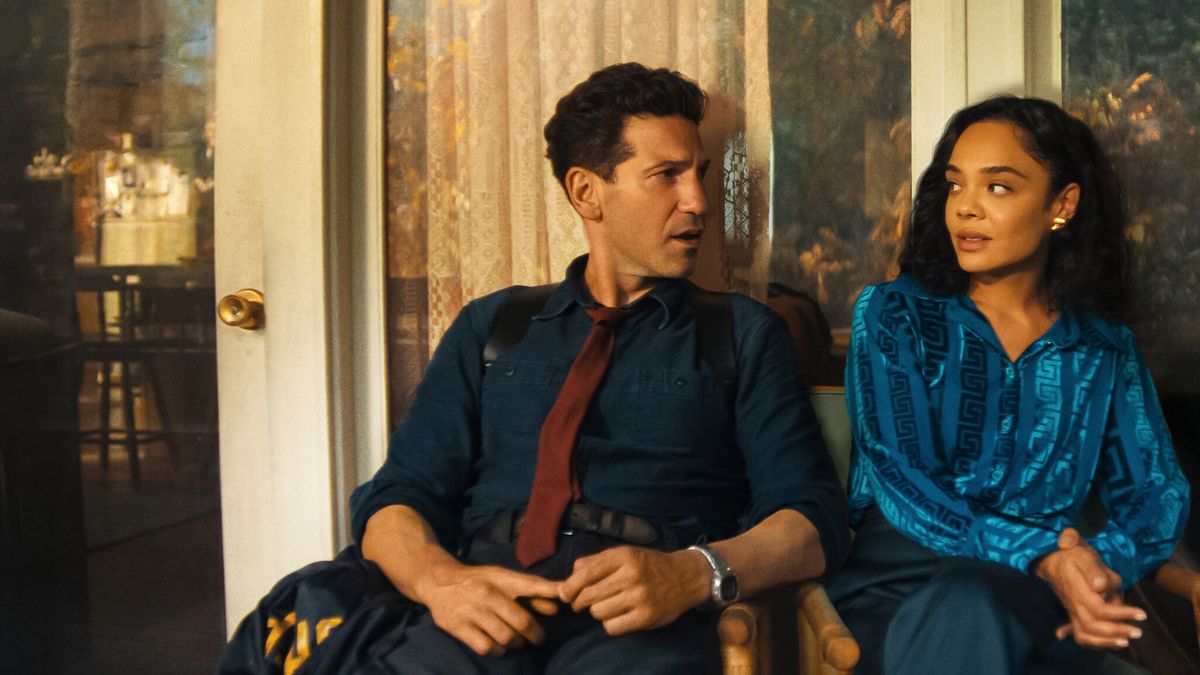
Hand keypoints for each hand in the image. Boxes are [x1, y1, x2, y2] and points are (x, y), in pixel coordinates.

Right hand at [413, 562, 562, 656]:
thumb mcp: (501, 579)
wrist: (437, 581)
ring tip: (517, 642)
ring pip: (505, 636)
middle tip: (537, 639)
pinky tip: (498, 647)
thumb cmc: (477, 581)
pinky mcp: (458, 626)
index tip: (564, 598)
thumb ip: (528, 593)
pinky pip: (486, 647)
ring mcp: (472, 610)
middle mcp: (487, 593)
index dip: (549, 591)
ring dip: (516, 643)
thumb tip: (555, 607)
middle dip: (534, 633)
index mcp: (500, 578)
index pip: (530, 584)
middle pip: (521, 620)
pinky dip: (497, 651)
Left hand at [558, 546, 709, 635]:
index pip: (585, 573)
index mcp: (624, 556)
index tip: (565, 594)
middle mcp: (631, 575)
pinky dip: (610, 624)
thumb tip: (570, 577)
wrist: (685, 577)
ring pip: (598, 612)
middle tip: (581, 604)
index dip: (570, 586)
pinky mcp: (646, 617)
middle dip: (579, 602)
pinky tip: (617, 616)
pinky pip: (612, 627)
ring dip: (597, 612)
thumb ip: (596, 561)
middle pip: (588, 595)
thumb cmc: (649, 565)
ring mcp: (640, 597)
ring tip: (606, 607)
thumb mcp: (625, 553)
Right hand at [1035, 528, 1145, 648]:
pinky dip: (1096, 643)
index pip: (1099, 609)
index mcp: (1077, 590)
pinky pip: (1081, 635)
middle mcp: (1073, 605)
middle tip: (1138, 631)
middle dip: (1117, 631)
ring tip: (1126, 641)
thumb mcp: (1083, 552)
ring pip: (1085, 635)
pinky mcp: (1075, 615)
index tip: (1141, 613)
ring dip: (1106, 642)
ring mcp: (1073, 612)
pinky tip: (1114, 642)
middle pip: (1093, 626)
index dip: (1121, 614)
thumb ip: (1092, 568)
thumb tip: (1100, 586)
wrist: (1052, 561)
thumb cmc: (1072, 555)